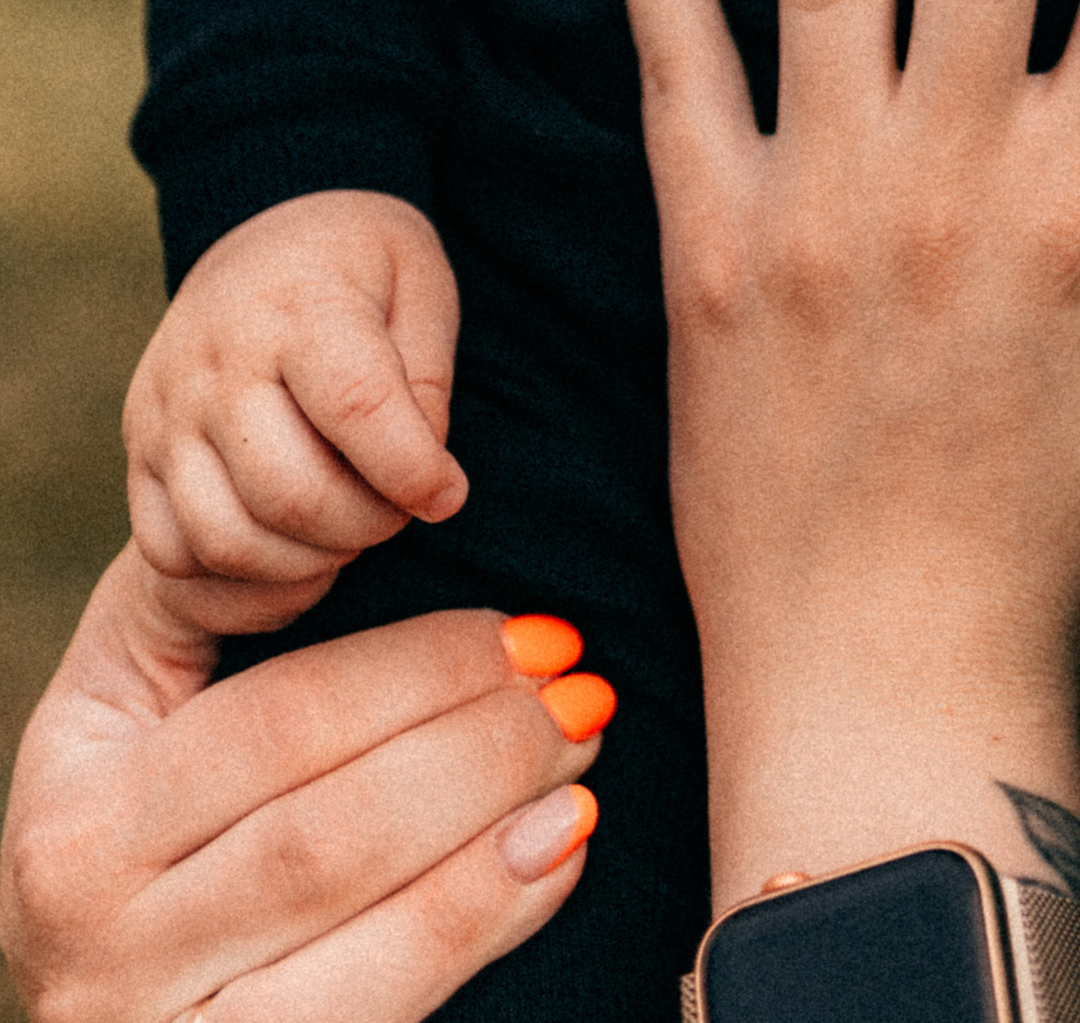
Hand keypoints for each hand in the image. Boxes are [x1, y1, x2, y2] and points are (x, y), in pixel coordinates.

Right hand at [0, 547, 605, 1022]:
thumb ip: (194, 606)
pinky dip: (481, 925)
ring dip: (494, 835)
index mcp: (78, 825)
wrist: (91, 1015)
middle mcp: (105, 945)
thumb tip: (341, 526)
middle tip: (579, 692)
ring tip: (580, 768)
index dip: (416, 670)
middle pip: (325, 833)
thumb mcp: (116, 714)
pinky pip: (380, 1008)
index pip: (276, 726)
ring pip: (357, 927)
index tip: (522, 628)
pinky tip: (554, 857)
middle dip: (475, 749)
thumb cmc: (125, 830)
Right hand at [123, 193, 467, 630]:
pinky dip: (238, 576)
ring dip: (305, 562)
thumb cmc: (360, 272)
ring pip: (228, 540)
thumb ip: (428, 381)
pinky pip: (173, 554)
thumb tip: (423, 481)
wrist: (264, 242)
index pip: (358, 406)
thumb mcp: (421, 285)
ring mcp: (167, 414)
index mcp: (301, 306)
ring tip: (347, 528)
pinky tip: (290, 545)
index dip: (412, 471)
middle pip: (291, 493)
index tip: (447, 494)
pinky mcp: (140, 456)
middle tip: (397, 512)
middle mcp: (217, 362)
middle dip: (364, 527)